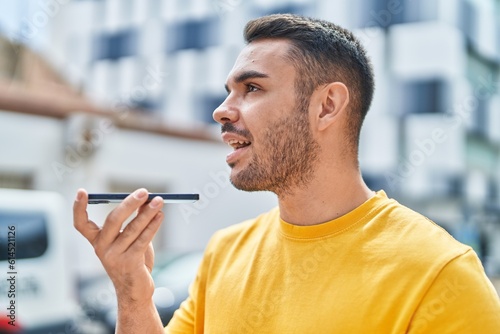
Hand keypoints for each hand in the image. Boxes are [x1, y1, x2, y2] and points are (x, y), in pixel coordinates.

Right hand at [73, 188, 163, 303]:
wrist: (135, 291)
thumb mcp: (129, 238)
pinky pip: (143, 240)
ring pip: (132, 228)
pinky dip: (153, 226)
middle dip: (130, 203)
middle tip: (144, 192)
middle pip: (113, 220)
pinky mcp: (130, 263)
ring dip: (147, 213)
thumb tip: (146, 199)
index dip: (79, 208)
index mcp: (97, 241)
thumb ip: (135, 220)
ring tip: (159, 201)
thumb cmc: (132, 261)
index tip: (81, 192)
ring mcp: (115, 256)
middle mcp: (102, 248)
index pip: (81, 224)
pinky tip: (160, 216)